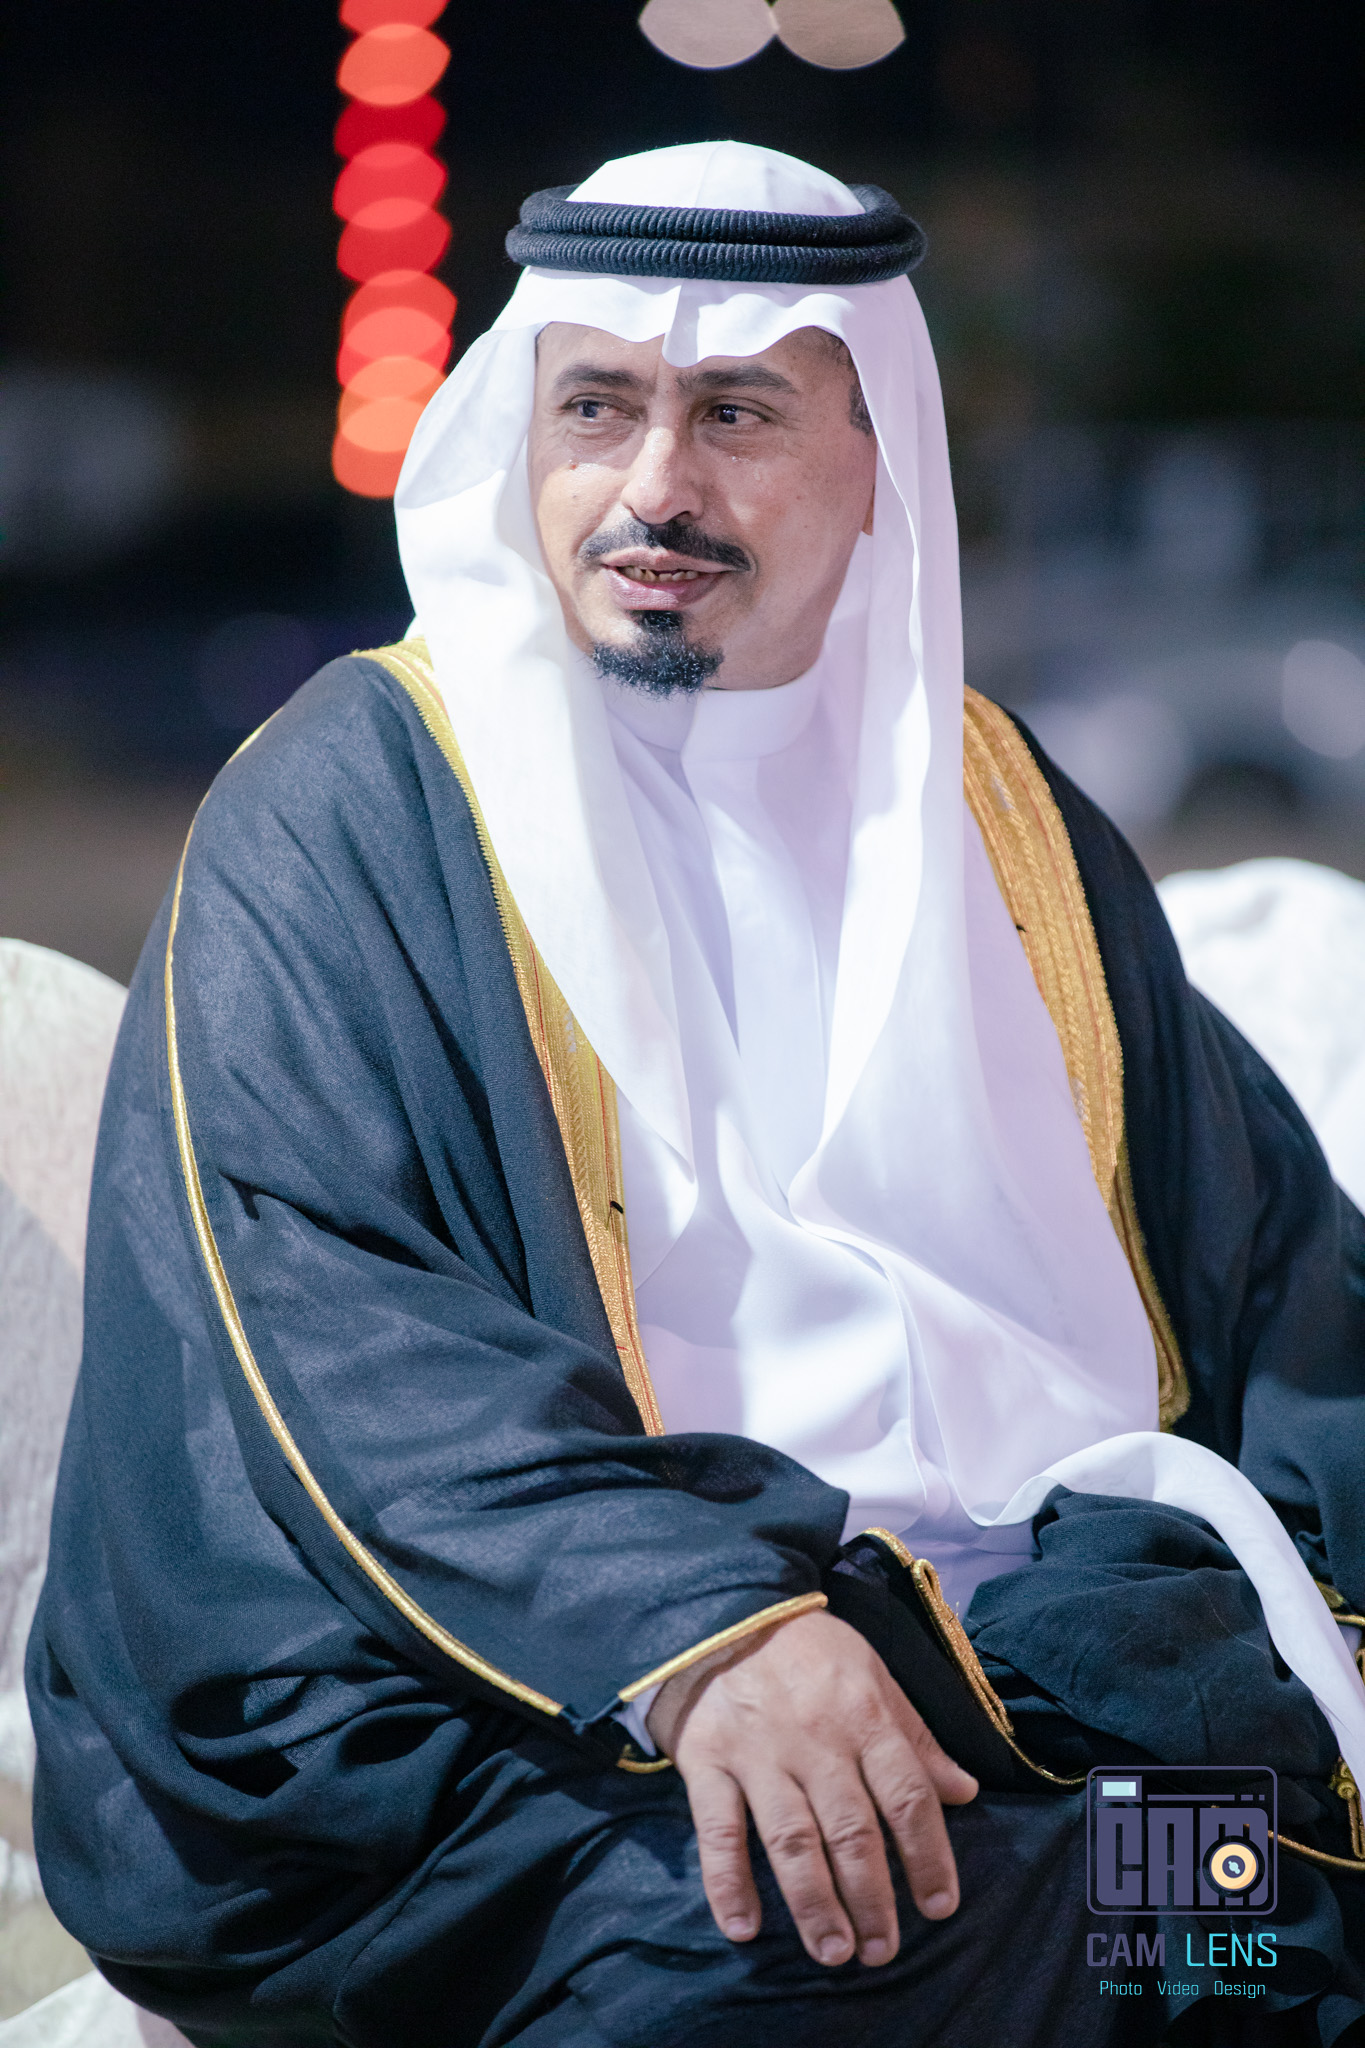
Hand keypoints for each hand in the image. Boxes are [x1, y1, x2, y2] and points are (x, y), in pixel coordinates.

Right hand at [647, 1609, 975, 1968]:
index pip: (907, 1796)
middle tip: (882, 1951)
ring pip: (792, 1839)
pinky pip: (718, 1830)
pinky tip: (743, 1928)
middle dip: (872, 1896)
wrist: (723, 1612)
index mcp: (865, 1716)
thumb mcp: (874, 1675)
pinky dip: (727, 1882)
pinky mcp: (707, 1762)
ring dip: (814, 1902)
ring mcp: (758, 1754)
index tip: (939, 1907)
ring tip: (834, 1952)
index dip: (928, 1856)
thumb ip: (915, 1738)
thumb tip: (964, 1792)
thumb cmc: (809, 1651)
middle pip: (851, 1829)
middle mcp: (815, 1740)